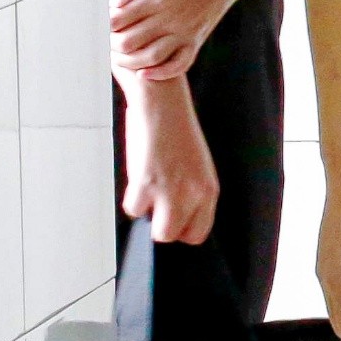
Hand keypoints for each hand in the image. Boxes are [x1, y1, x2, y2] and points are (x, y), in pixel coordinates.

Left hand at [108, 0, 264, 82]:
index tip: (98, 22)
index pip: (116, 21)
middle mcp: (169, 18)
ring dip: (129, 61)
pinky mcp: (198, 39)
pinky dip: (162, 73)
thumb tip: (114, 3)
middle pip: (128, 42)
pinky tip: (146, 72)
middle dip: (111, 44)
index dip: (103, 24)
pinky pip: (180, 64)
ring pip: (150, 58)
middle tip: (105, 39)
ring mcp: (185, 31)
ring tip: (119, 56)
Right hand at [121, 76, 222, 247]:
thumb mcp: (194, 167)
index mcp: (209, 189)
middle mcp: (193, 194)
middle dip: (161, 226)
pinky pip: (133, 209)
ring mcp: (170, 191)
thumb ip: (189, 192)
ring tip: (146, 190)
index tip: (170, 219)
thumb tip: (172, 214)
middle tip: (154, 206)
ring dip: (146, 214)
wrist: (163, 105)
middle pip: (175, 236)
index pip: (199, 232)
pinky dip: (131, 197)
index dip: (181, 229)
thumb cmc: (176, 132)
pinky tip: (138, 176)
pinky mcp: (146, 183)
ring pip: (156, 231)